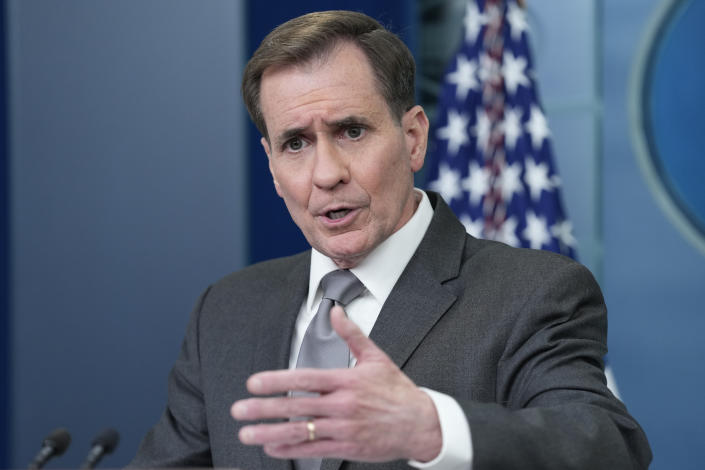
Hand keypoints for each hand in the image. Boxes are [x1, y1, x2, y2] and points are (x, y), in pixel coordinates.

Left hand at [230, 306, 441, 462]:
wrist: (421, 424)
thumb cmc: (396, 390)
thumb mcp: (376, 357)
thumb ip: (352, 335)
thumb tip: (336, 312)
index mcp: (347, 381)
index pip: (305, 379)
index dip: (277, 381)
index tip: (253, 383)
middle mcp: (342, 406)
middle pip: (296, 407)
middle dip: (264, 409)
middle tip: (238, 410)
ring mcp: (344, 429)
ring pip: (300, 432)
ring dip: (270, 433)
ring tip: (246, 434)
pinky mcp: (347, 447)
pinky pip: (313, 450)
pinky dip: (290, 449)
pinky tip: (270, 447)